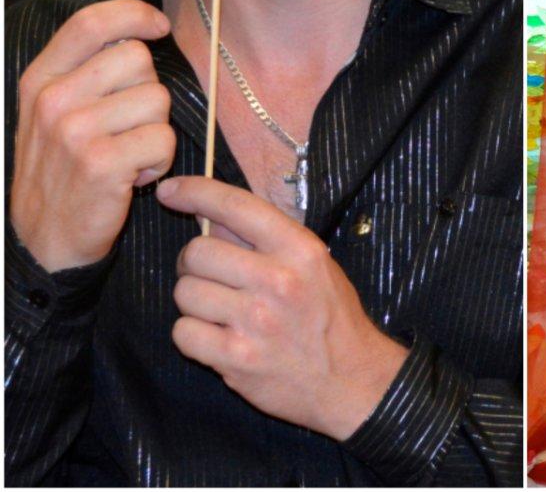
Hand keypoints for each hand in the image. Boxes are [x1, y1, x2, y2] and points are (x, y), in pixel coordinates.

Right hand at [10, 0, 174, 272]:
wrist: (44, 240)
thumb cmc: (63, 171)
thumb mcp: (55, 114)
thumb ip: (86, 70)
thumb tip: (139, 28)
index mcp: (40, 80)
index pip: (91, 23)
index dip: (134, 14)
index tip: (158, 25)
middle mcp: (53, 100)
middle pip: (137, 59)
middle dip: (147, 91)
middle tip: (127, 126)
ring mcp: (74, 131)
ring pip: (157, 100)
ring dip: (156, 130)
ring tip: (128, 154)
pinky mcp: (101, 162)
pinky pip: (163, 138)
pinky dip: (160, 160)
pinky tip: (133, 177)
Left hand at [156, 176, 407, 441]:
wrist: (349, 379)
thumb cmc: (330, 317)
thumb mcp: (314, 265)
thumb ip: (266, 240)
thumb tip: (210, 216)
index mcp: (299, 249)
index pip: (237, 206)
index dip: (196, 192)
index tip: (170, 192)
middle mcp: (278, 279)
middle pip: (198, 252)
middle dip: (194, 263)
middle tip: (210, 276)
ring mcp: (256, 320)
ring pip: (185, 293)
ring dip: (194, 301)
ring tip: (220, 311)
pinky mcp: (237, 358)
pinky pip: (183, 333)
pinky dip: (193, 335)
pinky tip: (218, 338)